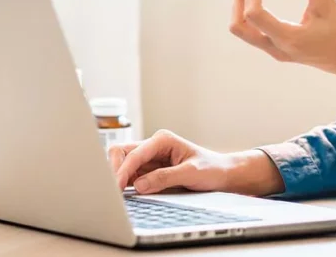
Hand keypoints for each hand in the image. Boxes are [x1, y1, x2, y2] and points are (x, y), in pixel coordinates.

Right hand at [110, 130, 282, 195]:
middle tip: (114, 192)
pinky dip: (124, 183)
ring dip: (118, 177)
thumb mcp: (190, 173)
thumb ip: (165, 178)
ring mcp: (149, 157)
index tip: (117, 187)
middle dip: (114, 170)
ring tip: (118, 195)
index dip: (122, 171)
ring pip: (122, 163)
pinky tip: (125, 194)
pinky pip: (129, 174)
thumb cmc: (210, 169)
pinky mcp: (148, 169)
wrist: (221, 173)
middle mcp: (153, 145)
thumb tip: (139, 185)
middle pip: (121, 153)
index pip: (134, 153)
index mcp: (163, 139)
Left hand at [230, 0, 335, 77]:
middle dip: (237, 2)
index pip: (254, 15)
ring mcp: (277, 52)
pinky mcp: (281, 51)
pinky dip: (252, 16)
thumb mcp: (327, 2)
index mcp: (288, 37)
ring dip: (242, 9)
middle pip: (240, 28)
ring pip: (245, 33)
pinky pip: (256, 34)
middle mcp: (277, 48)